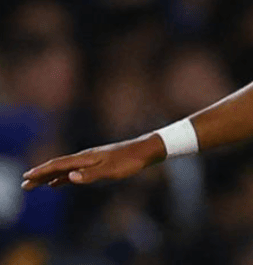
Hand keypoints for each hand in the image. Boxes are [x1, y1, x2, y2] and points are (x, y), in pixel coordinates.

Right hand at [21, 134, 164, 189]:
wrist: (145, 150)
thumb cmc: (129, 161)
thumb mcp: (111, 170)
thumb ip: (90, 175)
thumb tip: (68, 177)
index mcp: (86, 158)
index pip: (59, 164)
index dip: (42, 172)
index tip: (27, 178)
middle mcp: (85, 157)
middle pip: (58, 166)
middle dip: (41, 175)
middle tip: (24, 185)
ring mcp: (91, 160)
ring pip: (65, 169)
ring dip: (49, 177)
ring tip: (36, 184)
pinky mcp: (97, 164)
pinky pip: (74, 171)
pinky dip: (63, 177)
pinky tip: (59, 182)